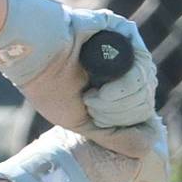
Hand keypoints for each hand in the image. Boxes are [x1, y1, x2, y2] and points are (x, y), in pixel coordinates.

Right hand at [0, 0, 158, 156]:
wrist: (35, 55)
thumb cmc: (50, 87)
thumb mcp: (83, 122)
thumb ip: (114, 136)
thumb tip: (146, 149)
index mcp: (112, 86)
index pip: (139, 109)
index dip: (123, 120)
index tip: (95, 116)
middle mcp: (121, 68)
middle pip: (144, 98)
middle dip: (120, 111)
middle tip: (92, 103)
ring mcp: (123, 50)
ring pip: (145, 83)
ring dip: (120, 100)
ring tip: (94, 96)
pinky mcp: (122, 32)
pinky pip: (142, 63)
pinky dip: (126, 83)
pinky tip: (103, 88)